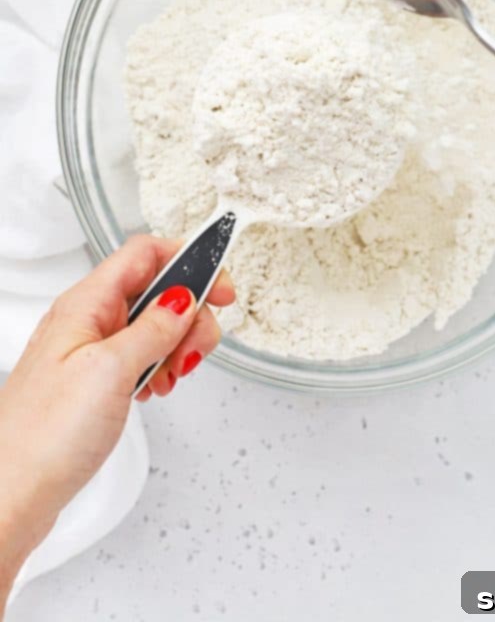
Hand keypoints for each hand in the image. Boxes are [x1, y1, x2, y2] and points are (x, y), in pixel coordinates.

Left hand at [0, 235, 234, 608]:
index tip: (220, 289)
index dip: (188, 261)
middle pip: (156, 289)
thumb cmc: (43, 437)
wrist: (12, 494)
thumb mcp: (111, 371)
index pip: (146, 253)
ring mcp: (91, 350)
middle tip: (192, 350)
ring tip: (169, 376)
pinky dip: (159, 367)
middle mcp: (88, 320)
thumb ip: (153, 328)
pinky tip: (154, 388)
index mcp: (86, 304)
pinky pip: (141, 355)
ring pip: (152, 324)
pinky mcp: (96, 379)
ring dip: (175, 346)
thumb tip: (184, 298)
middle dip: (188, 315)